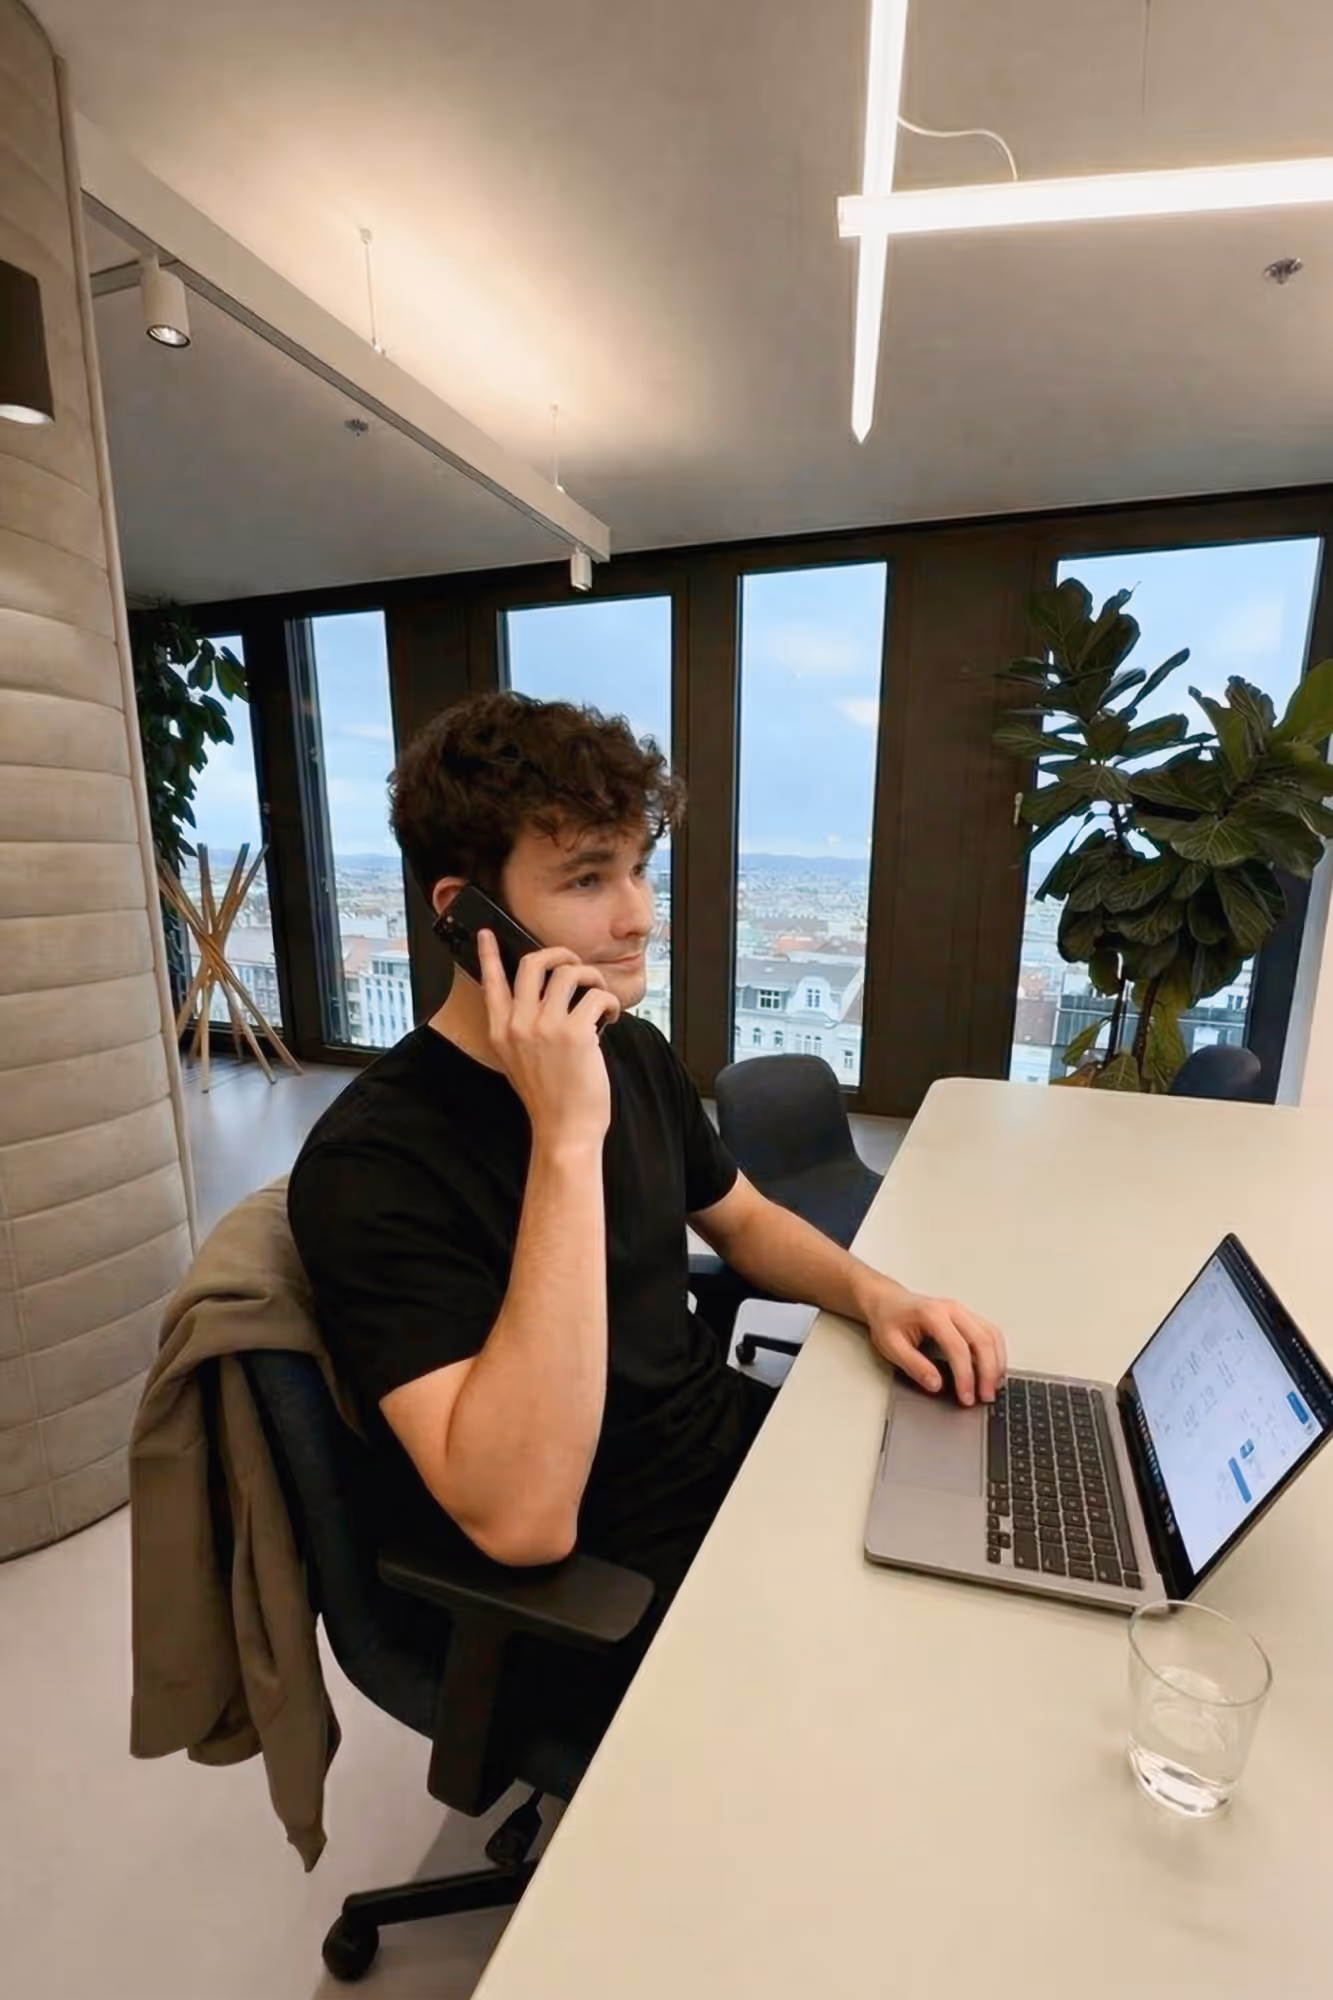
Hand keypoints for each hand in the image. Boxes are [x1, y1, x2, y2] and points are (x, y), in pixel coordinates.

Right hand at [478, 930, 620, 1148]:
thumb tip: (546, 998)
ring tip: (600, 997)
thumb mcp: (518, 1062)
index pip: (491, 982)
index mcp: (501, 1031)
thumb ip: (522, 1030)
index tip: (487, 934)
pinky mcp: (575, 1033)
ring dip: (592, 977)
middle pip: (532, 963)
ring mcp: (545, 1027)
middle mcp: (518, 1024)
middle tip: (575, 963)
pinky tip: (612, 1018)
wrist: (564, 1130)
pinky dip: (610, 1002)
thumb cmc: (549, 1098)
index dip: (488, 954)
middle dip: (560, 954)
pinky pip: (597, 996)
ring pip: (569, 972)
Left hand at [859, 1275, 1006, 1406]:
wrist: (886, 1301)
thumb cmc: (888, 1320)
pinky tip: (994, 1370)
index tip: (966, 1397)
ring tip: (993, 1387)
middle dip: (988, 1372)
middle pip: (982, 1340)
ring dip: (997, 1362)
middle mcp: (952, 1309)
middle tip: (985, 1396)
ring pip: (991, 1335)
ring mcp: (962, 1311)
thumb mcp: (891, 1346)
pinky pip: (990, 1332)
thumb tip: (936, 1384)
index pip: (958, 1347)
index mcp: (932, 1314)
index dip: (965, 1376)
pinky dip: (997, 1352)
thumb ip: (914, 1366)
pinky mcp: (967, 1316)